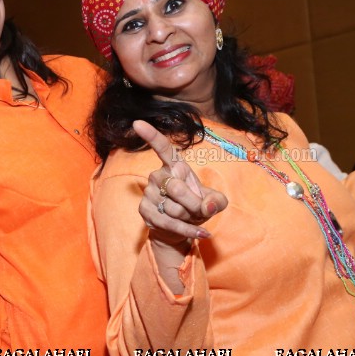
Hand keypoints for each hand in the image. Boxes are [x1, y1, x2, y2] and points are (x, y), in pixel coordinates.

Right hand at [134, 120, 227, 247]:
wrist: (181, 228)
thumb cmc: (197, 207)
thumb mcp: (214, 202)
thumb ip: (216, 201)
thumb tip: (207, 205)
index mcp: (174, 166)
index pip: (162, 148)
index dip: (151, 136)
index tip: (137, 123)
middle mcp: (158, 176)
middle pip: (176, 188)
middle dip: (194, 204)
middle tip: (200, 210)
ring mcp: (149, 193)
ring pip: (173, 208)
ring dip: (189, 218)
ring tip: (191, 218)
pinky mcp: (145, 211)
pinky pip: (168, 222)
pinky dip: (187, 230)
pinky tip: (199, 232)